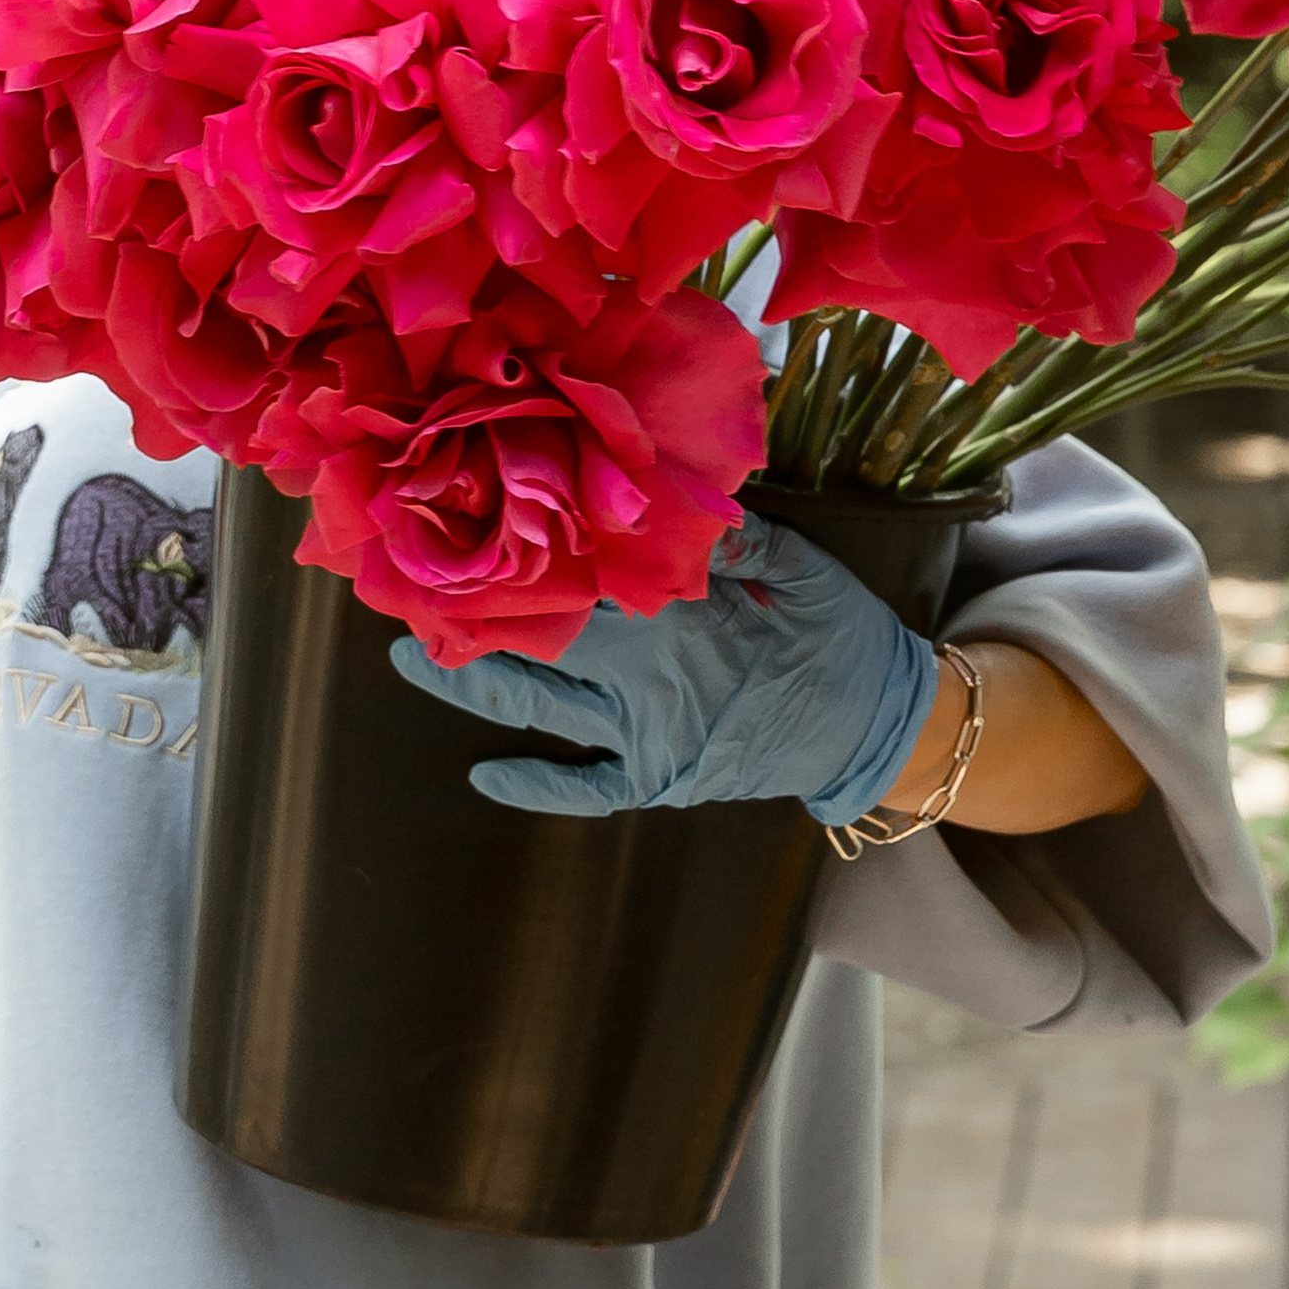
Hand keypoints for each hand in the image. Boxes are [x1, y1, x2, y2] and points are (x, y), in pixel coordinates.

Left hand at [390, 509, 937, 823]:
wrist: (882, 729)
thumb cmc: (843, 638)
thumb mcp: (802, 570)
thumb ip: (739, 539)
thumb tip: (681, 501)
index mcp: (684, 620)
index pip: (582, 580)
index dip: (518, 554)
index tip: (462, 520)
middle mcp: (651, 680)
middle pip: (541, 638)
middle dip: (473, 611)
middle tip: (406, 583)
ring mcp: (649, 737)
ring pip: (542, 706)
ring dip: (471, 684)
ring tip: (407, 658)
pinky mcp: (660, 779)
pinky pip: (586, 787)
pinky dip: (534, 784)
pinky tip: (483, 773)